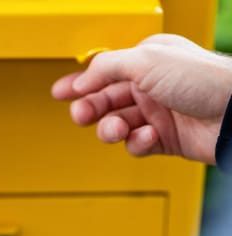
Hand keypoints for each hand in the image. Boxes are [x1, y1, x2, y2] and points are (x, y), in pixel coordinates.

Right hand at [51, 34, 231, 163]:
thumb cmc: (204, 80)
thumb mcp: (146, 61)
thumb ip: (106, 67)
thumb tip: (81, 79)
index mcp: (148, 62)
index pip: (105, 71)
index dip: (80, 82)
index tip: (61, 93)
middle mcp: (152, 87)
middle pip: (105, 100)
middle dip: (90, 109)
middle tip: (83, 115)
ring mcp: (158, 114)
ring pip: (116, 125)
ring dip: (111, 129)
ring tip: (117, 129)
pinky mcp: (165, 139)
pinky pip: (136, 145)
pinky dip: (136, 143)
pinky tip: (146, 137)